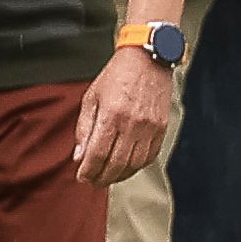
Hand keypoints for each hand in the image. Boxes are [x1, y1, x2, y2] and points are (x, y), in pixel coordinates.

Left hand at [72, 44, 178, 187]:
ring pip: (134, 164)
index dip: (88, 170)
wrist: (148, 59)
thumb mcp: (91, 97)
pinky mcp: (161, 128)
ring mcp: (149, 127)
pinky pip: (149, 156)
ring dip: (119, 176)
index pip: (97, 154)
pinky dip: (136, 167)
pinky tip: (126, 167)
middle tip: (93, 182)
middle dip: (102, 178)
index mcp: (111, 115)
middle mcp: (132, 124)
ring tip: (108, 177)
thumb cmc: (117, 76)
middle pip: (116, 164)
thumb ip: (84, 128)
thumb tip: (79, 156)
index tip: (82, 177)